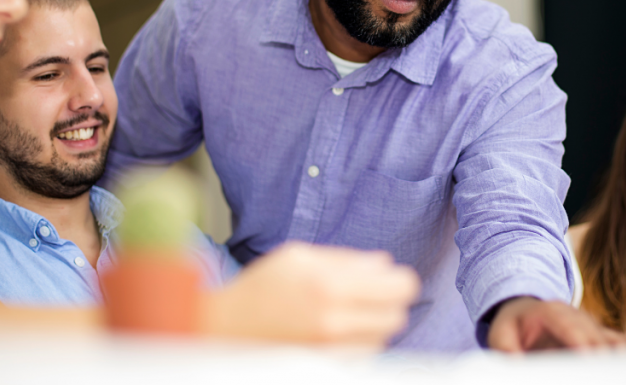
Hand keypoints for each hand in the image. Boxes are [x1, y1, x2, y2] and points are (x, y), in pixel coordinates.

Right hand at [204, 242, 419, 346]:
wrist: (224, 331)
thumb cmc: (260, 288)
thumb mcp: (299, 257)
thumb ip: (347, 259)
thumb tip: (385, 264)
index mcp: (330, 284)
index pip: (401, 287)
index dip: (400, 281)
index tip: (391, 280)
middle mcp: (335, 321)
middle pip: (398, 316)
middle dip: (388, 304)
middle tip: (368, 297)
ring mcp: (331, 352)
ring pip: (383, 339)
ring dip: (373, 325)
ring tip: (345, 315)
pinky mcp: (326, 368)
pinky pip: (363, 357)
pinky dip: (358, 345)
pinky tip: (336, 334)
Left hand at [487, 297, 625, 351]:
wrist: (525, 310)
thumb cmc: (513, 325)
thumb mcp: (500, 333)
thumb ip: (505, 349)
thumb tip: (514, 364)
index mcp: (553, 312)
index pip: (571, 327)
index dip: (583, 342)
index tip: (592, 357)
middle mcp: (579, 317)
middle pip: (598, 338)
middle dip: (605, 357)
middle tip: (609, 373)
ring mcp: (594, 327)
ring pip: (617, 341)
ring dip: (623, 357)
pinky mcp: (604, 339)